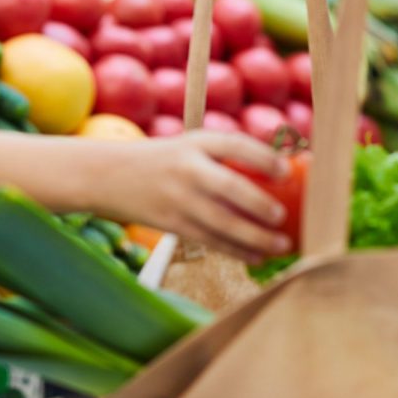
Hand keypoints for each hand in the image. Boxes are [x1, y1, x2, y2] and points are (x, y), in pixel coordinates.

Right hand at [98, 132, 291, 263]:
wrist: (110, 175)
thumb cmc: (165, 161)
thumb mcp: (190, 146)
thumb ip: (225, 157)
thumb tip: (281, 175)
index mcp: (195, 142)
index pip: (235, 145)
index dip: (263, 158)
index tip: (287, 172)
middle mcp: (187, 168)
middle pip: (230, 188)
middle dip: (259, 204)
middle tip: (282, 216)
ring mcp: (178, 198)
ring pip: (223, 223)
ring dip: (256, 237)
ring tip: (282, 244)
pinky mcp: (172, 223)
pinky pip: (210, 240)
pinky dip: (237, 250)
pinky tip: (258, 255)